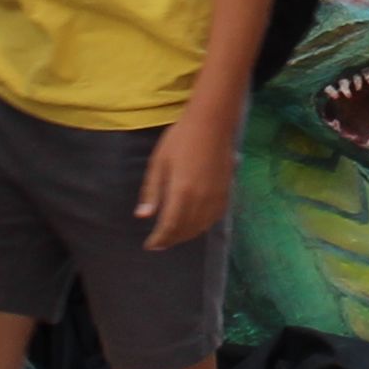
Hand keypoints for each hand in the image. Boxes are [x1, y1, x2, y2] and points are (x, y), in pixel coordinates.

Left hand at [138, 98, 240, 248]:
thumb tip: (142, 216)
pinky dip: (201, 226)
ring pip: (200, 227)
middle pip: (185, 230)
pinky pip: (213, 219)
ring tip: (174, 236)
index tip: (149, 245)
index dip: (159, 239)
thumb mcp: (159, 163)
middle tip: (159, 243)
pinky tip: (194, 224)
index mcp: (181, 192)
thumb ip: (152, 191)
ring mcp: (216, 198)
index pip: (169, 226)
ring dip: (186, 235)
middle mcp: (201, 200)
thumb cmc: (180, 138)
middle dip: (171, 239)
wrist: (212, 123)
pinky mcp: (226, 193)